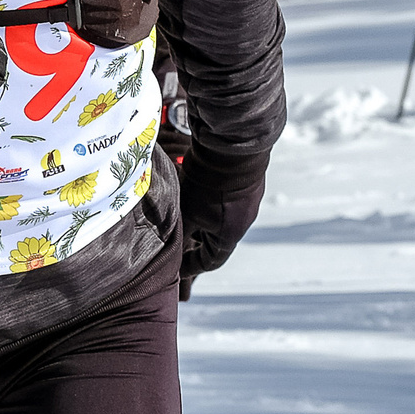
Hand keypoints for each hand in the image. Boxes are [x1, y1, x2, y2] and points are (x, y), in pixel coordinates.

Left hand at [178, 148, 266, 299]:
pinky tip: (194, 188)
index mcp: (230, 235)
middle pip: (215, 238)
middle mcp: (243, 219)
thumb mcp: (188, 212)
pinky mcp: (245, 180)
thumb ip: (180, 234)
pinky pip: (224, 197)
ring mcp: (247, 198)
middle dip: (194, 239)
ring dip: (200, 216)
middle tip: (175, 238)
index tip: (177, 268)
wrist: (233, 145)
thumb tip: (167, 249)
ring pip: (218, 215)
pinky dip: (209, 198)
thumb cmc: (209, 182)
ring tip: (181, 210)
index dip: (191, 266)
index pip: (210, 261)